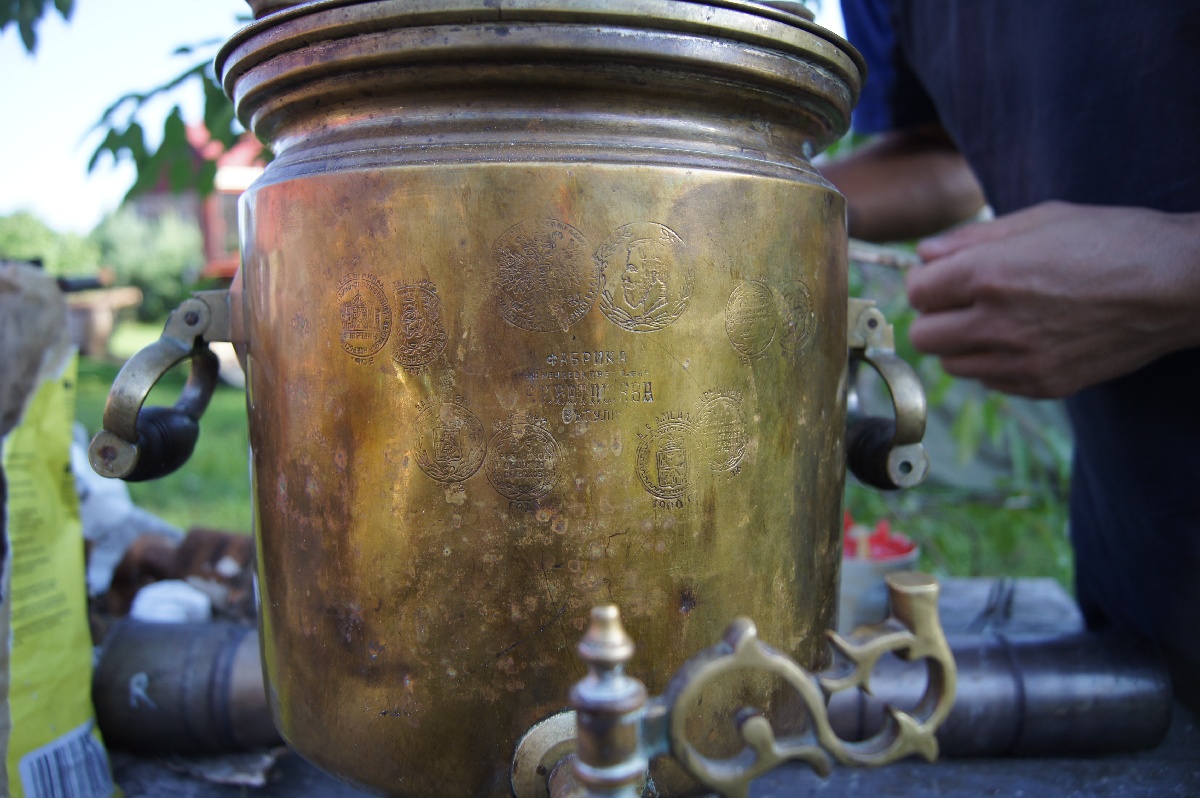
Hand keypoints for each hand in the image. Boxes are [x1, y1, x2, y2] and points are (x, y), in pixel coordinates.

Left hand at [905, 201, 1199, 397]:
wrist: (1177, 284)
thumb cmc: (1113, 240)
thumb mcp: (1041, 218)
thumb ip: (972, 238)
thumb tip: (926, 255)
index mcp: (988, 274)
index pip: (916, 292)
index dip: (927, 281)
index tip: (942, 275)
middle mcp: (996, 322)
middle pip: (924, 336)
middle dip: (936, 315)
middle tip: (963, 300)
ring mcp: (1021, 360)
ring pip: (953, 364)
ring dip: (962, 343)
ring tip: (995, 319)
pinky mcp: (1044, 384)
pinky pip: (990, 381)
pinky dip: (994, 363)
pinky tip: (1022, 339)